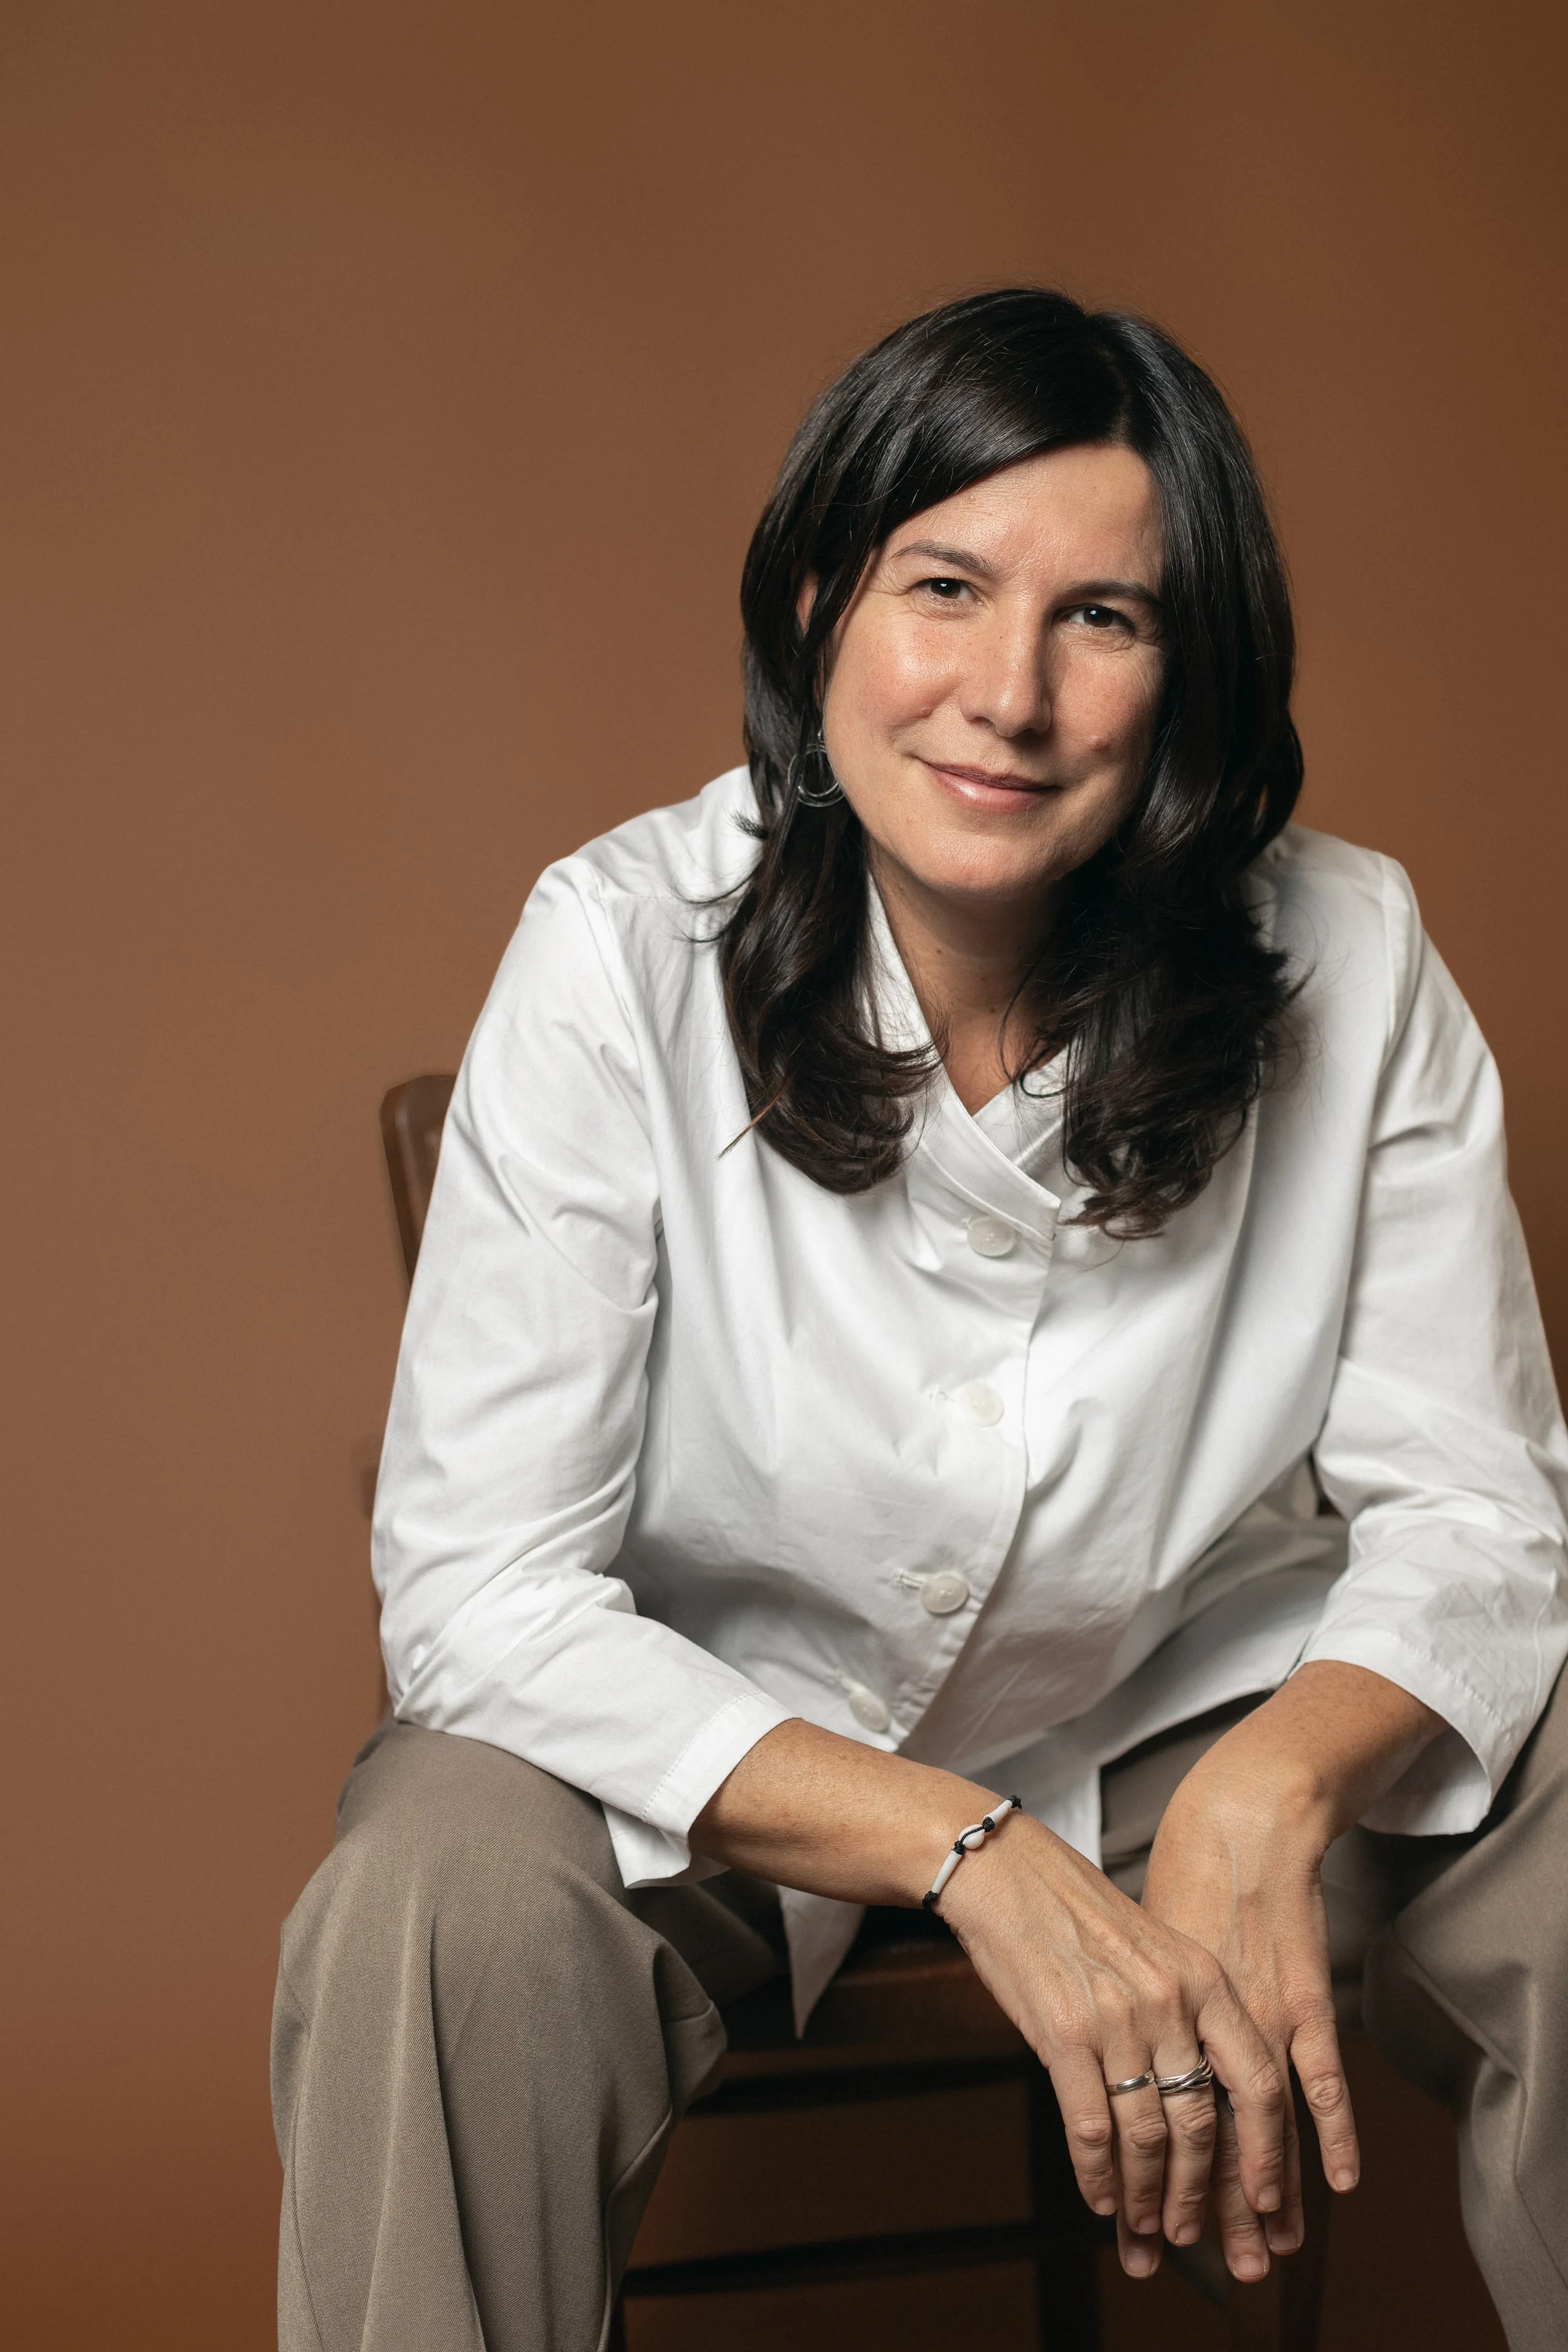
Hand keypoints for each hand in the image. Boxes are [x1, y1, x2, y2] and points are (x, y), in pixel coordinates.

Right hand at [939, 1814, 1287, 2276]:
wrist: (1006, 1871)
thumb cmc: (1078, 1910)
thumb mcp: (1156, 1947)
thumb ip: (1187, 2011)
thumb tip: (1201, 2095)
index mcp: (1204, 1978)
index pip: (1258, 2083)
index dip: (1267, 2154)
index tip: (1266, 2203)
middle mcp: (1170, 2001)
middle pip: (1202, 2124)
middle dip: (1197, 2195)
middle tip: (1188, 2235)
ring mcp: (1117, 2019)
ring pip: (1147, 2135)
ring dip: (1146, 2195)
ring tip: (1142, 2227)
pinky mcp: (1062, 2034)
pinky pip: (1090, 2125)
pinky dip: (1096, 2172)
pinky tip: (1099, 2197)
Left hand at [1140, 1663, 1443, 2275]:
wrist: (1235, 1821)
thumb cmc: (1179, 1879)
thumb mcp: (1121, 1948)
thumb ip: (1117, 2009)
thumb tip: (1093, 2059)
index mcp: (1145, 2008)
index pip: (1136, 2113)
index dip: (1135, 2173)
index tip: (1129, 2224)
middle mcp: (1194, 2018)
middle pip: (1191, 2130)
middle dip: (1189, 2200)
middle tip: (1186, 2256)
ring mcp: (1250, 2011)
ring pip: (1250, 2122)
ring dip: (1256, 2191)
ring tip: (1258, 2249)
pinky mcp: (1298, 1995)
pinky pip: (1316, 2079)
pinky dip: (1328, 2134)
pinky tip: (1337, 2182)